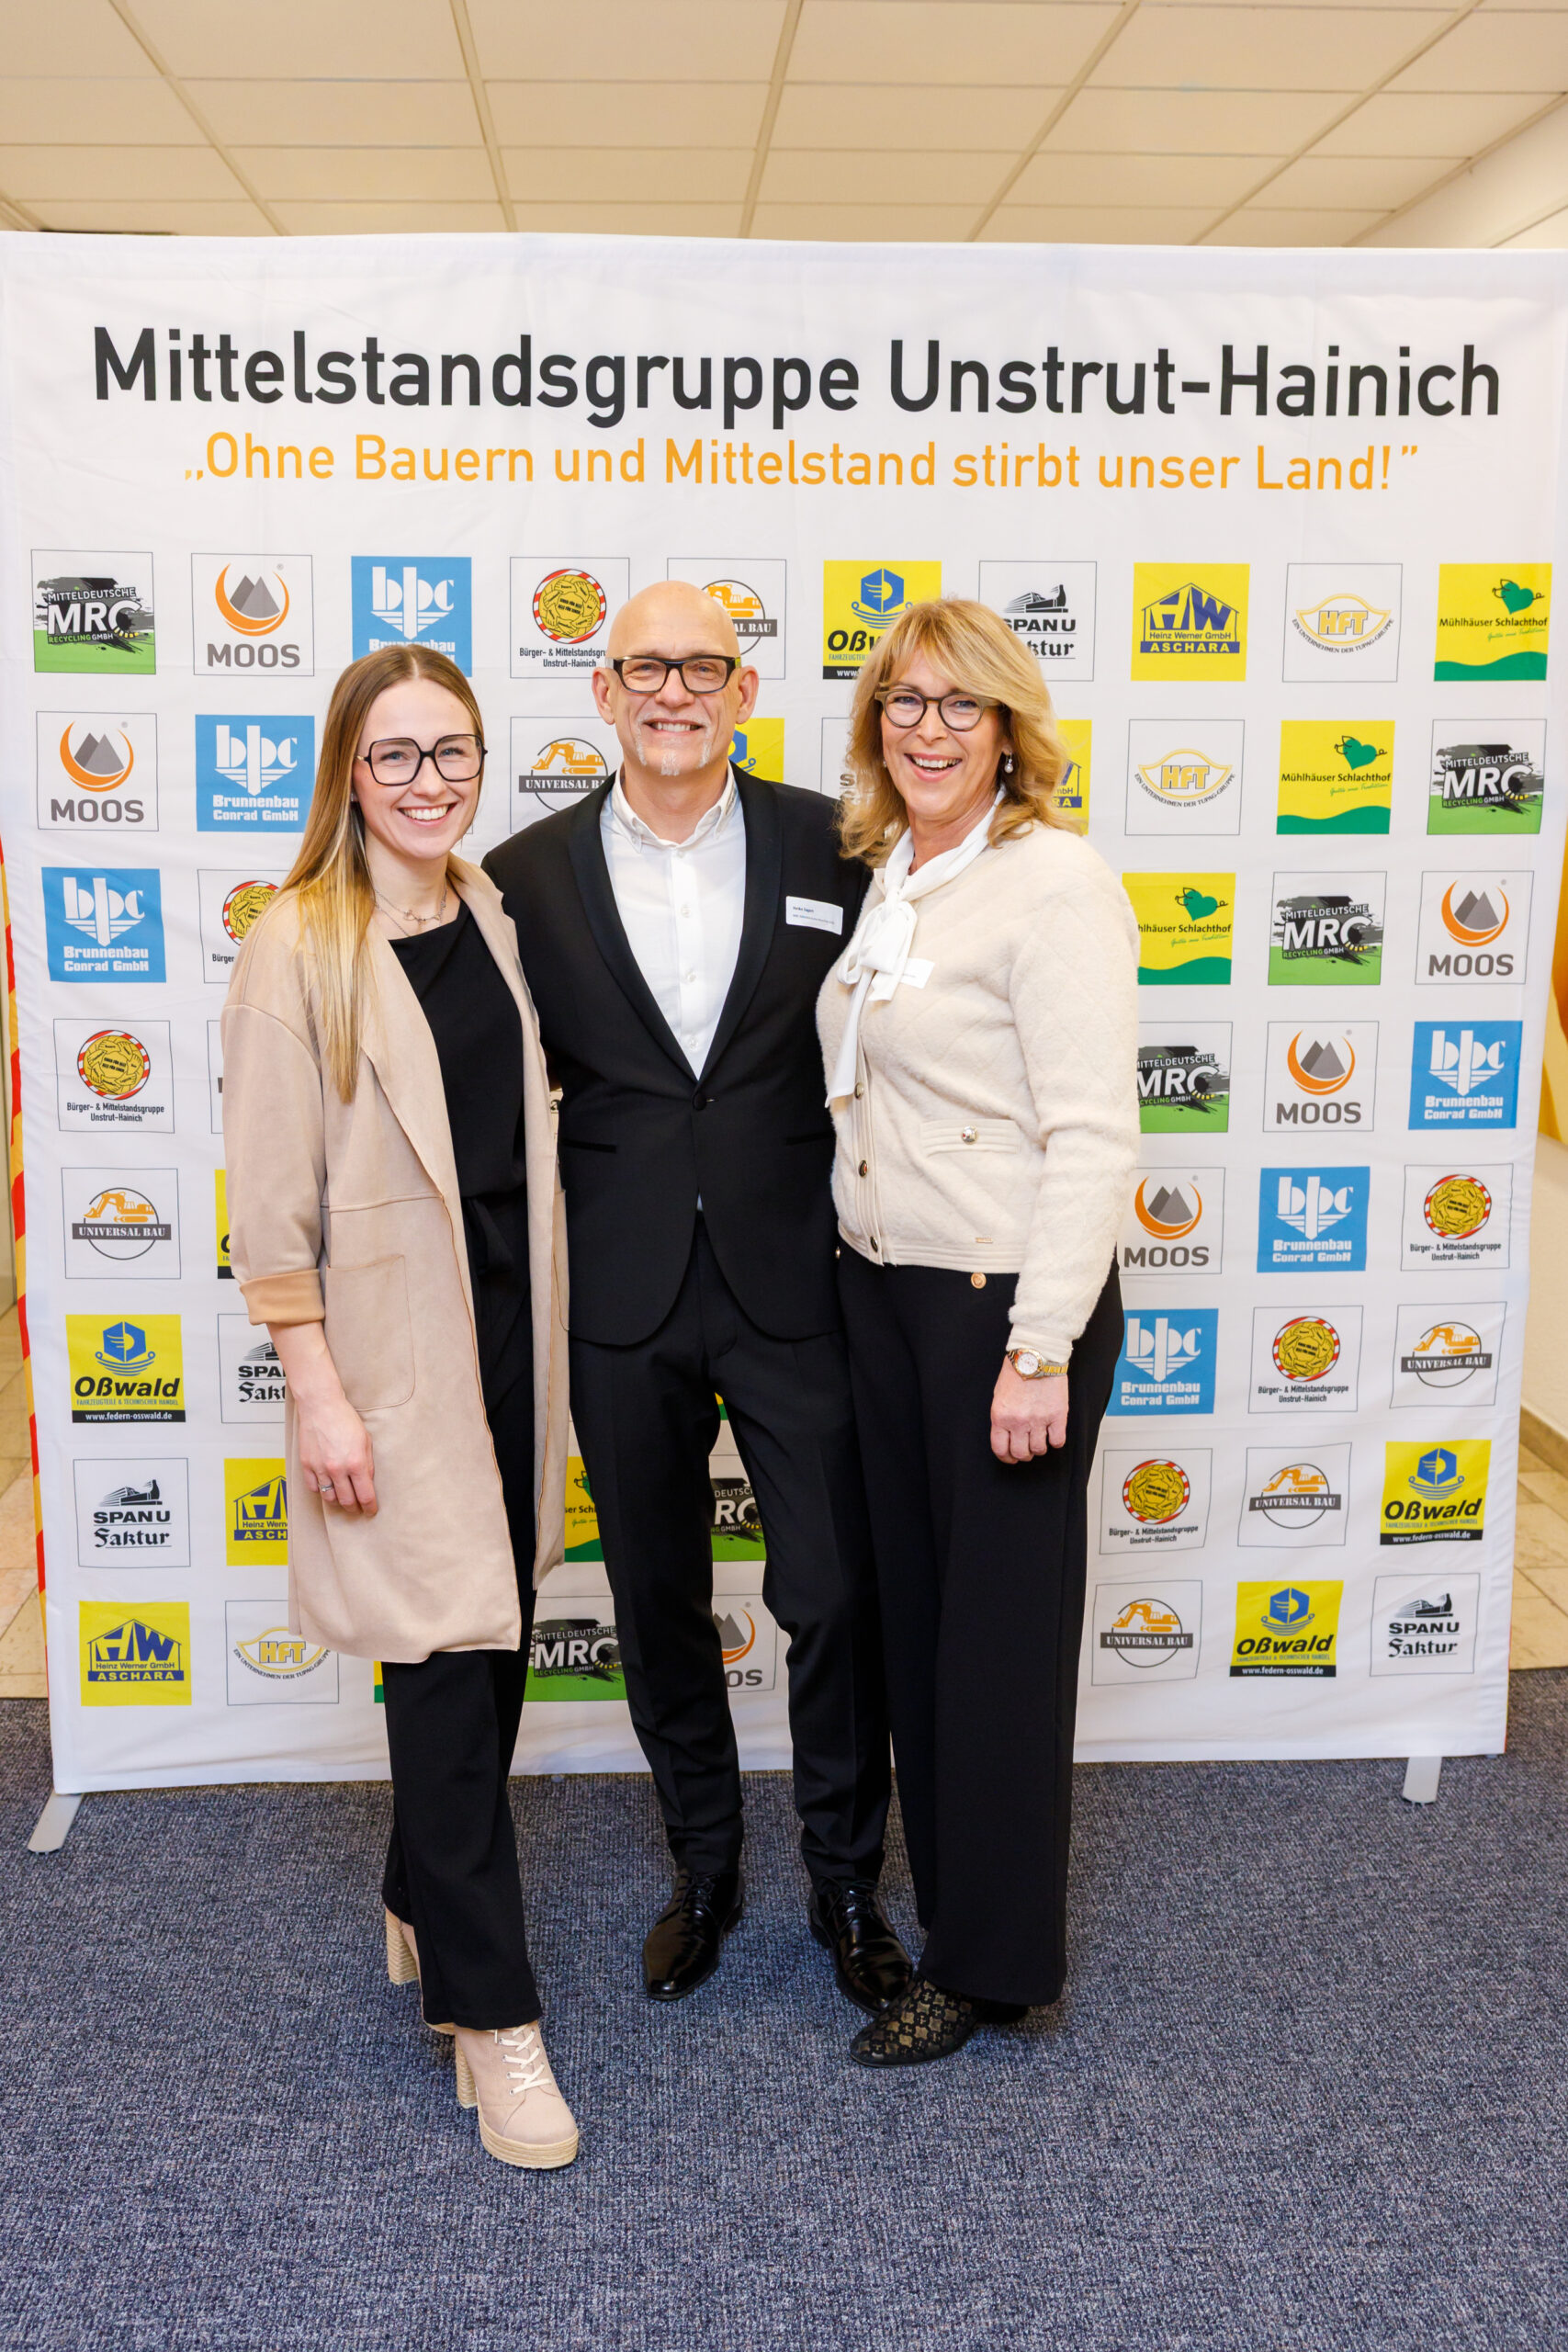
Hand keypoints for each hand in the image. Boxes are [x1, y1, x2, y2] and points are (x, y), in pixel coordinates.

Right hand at [296, 1388, 377, 1516]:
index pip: (365, 1495)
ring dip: (338, 1502)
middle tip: (358, 1508)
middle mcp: (337, 1469)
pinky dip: (321, 1491)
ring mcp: (320, 1468)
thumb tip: (367, 1482)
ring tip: (343, 1499)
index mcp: (355, 1463)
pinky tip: (327, 1488)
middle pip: (347, 1501)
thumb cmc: (344, 1419)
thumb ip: (367, 1464)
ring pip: (329, 1498)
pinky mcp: (306, 1465)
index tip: (371, 1511)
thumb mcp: (366, 1441)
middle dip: (354, 1508)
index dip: (370, 1507)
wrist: (321, 1406)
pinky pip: (313, 1488)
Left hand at [990, 1361, 1068, 1464]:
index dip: (1006, 1457)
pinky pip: (1057, 1441)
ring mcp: (1039, 1420)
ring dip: (1039, 1448)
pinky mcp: (1057, 1415)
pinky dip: (1055, 1442)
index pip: (1001, 1449)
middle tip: (1027, 1449)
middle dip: (1024, 1454)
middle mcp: (1019, 1421)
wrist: (1036, 1355)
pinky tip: (1053, 1434)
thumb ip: (1002, 1417)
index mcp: (1001, 1416)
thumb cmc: (1017, 1371)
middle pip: (1021, 1453)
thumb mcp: (999, 1395)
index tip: (1011, 1457)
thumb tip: (1007, 1434)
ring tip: (1040, 1438)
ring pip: (1039, 1449)